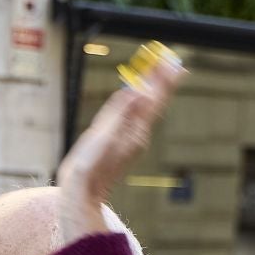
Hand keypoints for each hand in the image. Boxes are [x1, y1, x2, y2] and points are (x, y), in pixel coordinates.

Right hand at [56, 51, 185, 246]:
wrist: (81, 192)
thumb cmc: (90, 166)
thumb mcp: (105, 135)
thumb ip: (122, 112)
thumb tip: (141, 91)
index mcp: (136, 131)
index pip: (154, 100)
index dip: (164, 80)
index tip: (172, 63)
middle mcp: (137, 135)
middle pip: (153, 103)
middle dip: (161, 82)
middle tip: (170, 61)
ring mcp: (129, 140)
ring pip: (145, 110)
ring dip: (152, 90)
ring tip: (158, 74)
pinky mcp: (120, 144)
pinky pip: (134, 118)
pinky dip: (138, 103)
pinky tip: (138, 98)